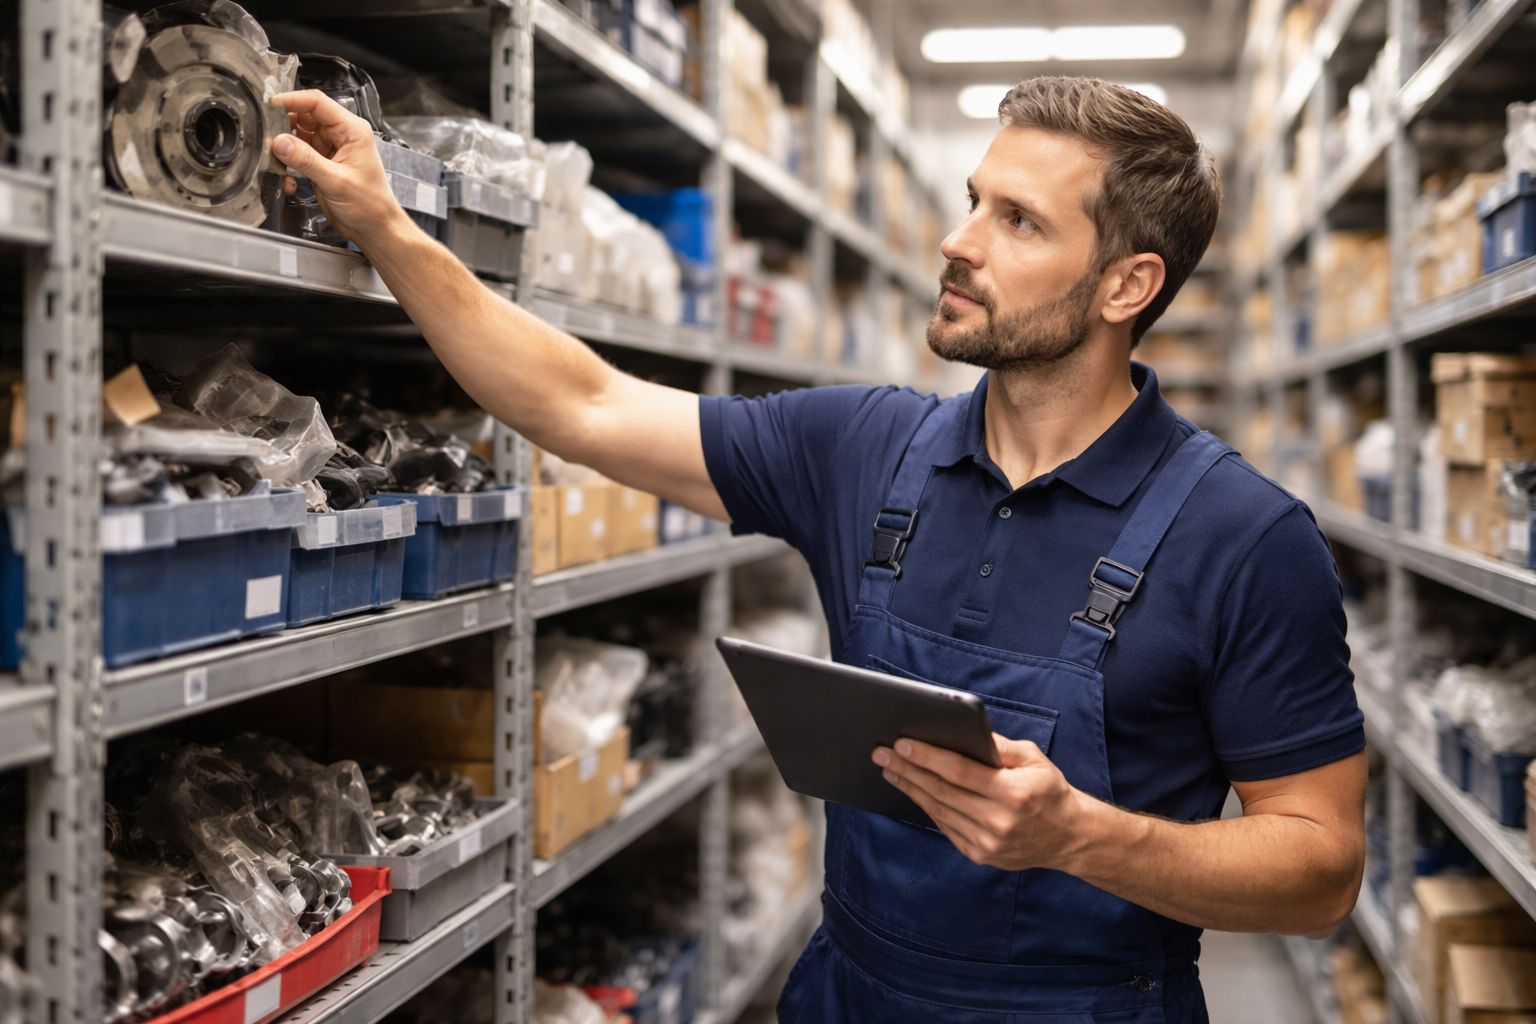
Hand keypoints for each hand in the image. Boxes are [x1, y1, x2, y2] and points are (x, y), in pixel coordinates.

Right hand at [268, 90, 415, 247]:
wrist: (374, 228)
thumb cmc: (370, 205)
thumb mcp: (336, 181)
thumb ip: (307, 160)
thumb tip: (281, 142)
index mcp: (351, 131)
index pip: (317, 103)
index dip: (292, 100)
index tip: (270, 105)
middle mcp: (340, 136)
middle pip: (304, 116)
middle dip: (284, 125)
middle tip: (267, 135)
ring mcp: (330, 149)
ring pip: (298, 135)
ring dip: (285, 145)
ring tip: (275, 156)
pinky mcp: (321, 163)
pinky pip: (298, 154)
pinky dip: (289, 162)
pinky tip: (287, 175)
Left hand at [872, 734, 1091, 871]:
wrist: (1068, 837)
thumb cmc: (1048, 791)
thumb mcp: (1033, 759)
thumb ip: (999, 746)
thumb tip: (964, 730)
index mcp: (1013, 793)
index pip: (959, 772)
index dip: (927, 757)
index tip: (901, 744)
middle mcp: (999, 821)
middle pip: (942, 791)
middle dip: (907, 769)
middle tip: (882, 753)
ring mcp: (988, 842)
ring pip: (939, 810)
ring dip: (910, 788)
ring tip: (890, 769)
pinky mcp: (981, 854)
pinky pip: (946, 827)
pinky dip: (927, 807)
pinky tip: (913, 790)